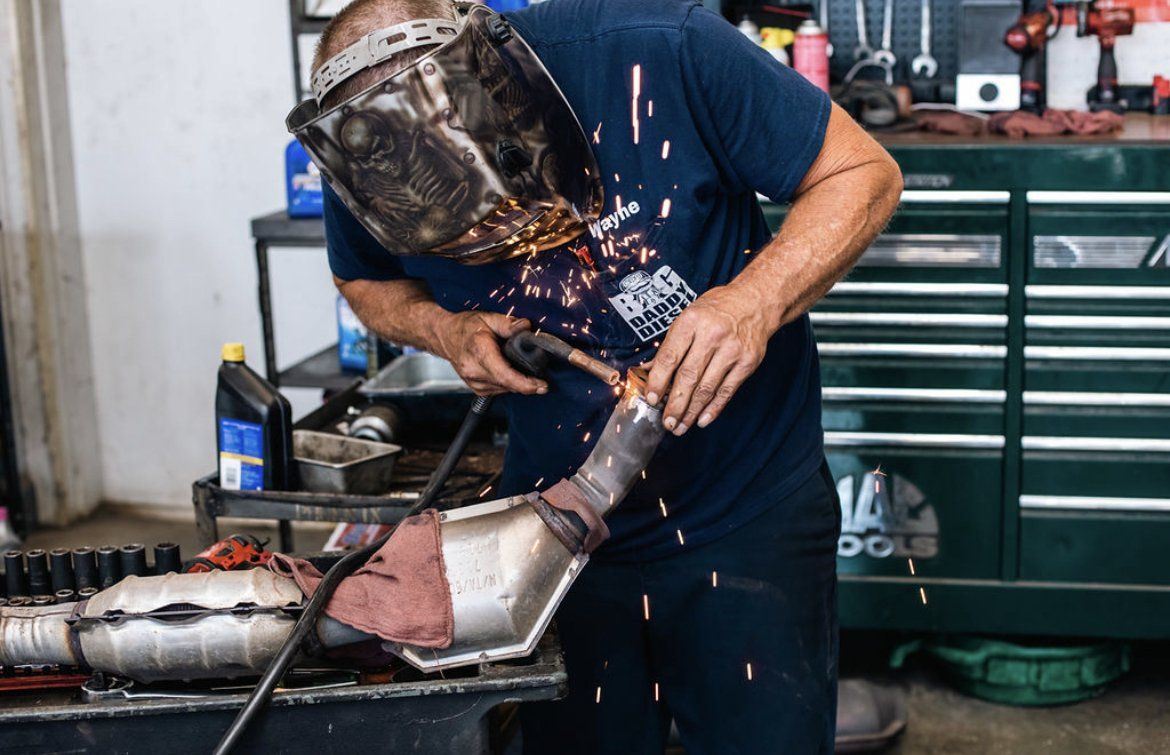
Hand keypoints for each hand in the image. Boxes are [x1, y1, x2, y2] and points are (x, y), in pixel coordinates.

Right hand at [430, 312, 547, 396]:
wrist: (444, 335)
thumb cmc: (464, 327)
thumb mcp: (487, 318)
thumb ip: (508, 324)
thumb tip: (526, 327)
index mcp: (479, 352)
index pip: (504, 375)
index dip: (525, 384)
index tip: (541, 386)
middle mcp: (474, 371)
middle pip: (508, 384)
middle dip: (526, 382)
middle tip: (539, 376)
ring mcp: (474, 382)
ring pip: (505, 389)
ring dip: (516, 382)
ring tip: (518, 367)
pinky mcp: (476, 388)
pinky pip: (499, 390)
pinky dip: (507, 383)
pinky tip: (506, 370)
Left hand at [644, 283, 773, 434]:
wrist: (756, 301)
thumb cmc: (717, 308)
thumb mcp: (689, 316)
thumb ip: (670, 345)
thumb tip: (649, 371)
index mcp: (691, 321)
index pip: (670, 357)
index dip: (658, 381)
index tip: (651, 398)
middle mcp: (712, 335)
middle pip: (689, 376)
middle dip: (675, 404)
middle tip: (666, 422)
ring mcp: (732, 350)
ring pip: (707, 388)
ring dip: (691, 412)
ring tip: (680, 427)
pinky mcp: (747, 362)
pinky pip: (727, 391)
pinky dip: (713, 408)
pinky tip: (701, 420)